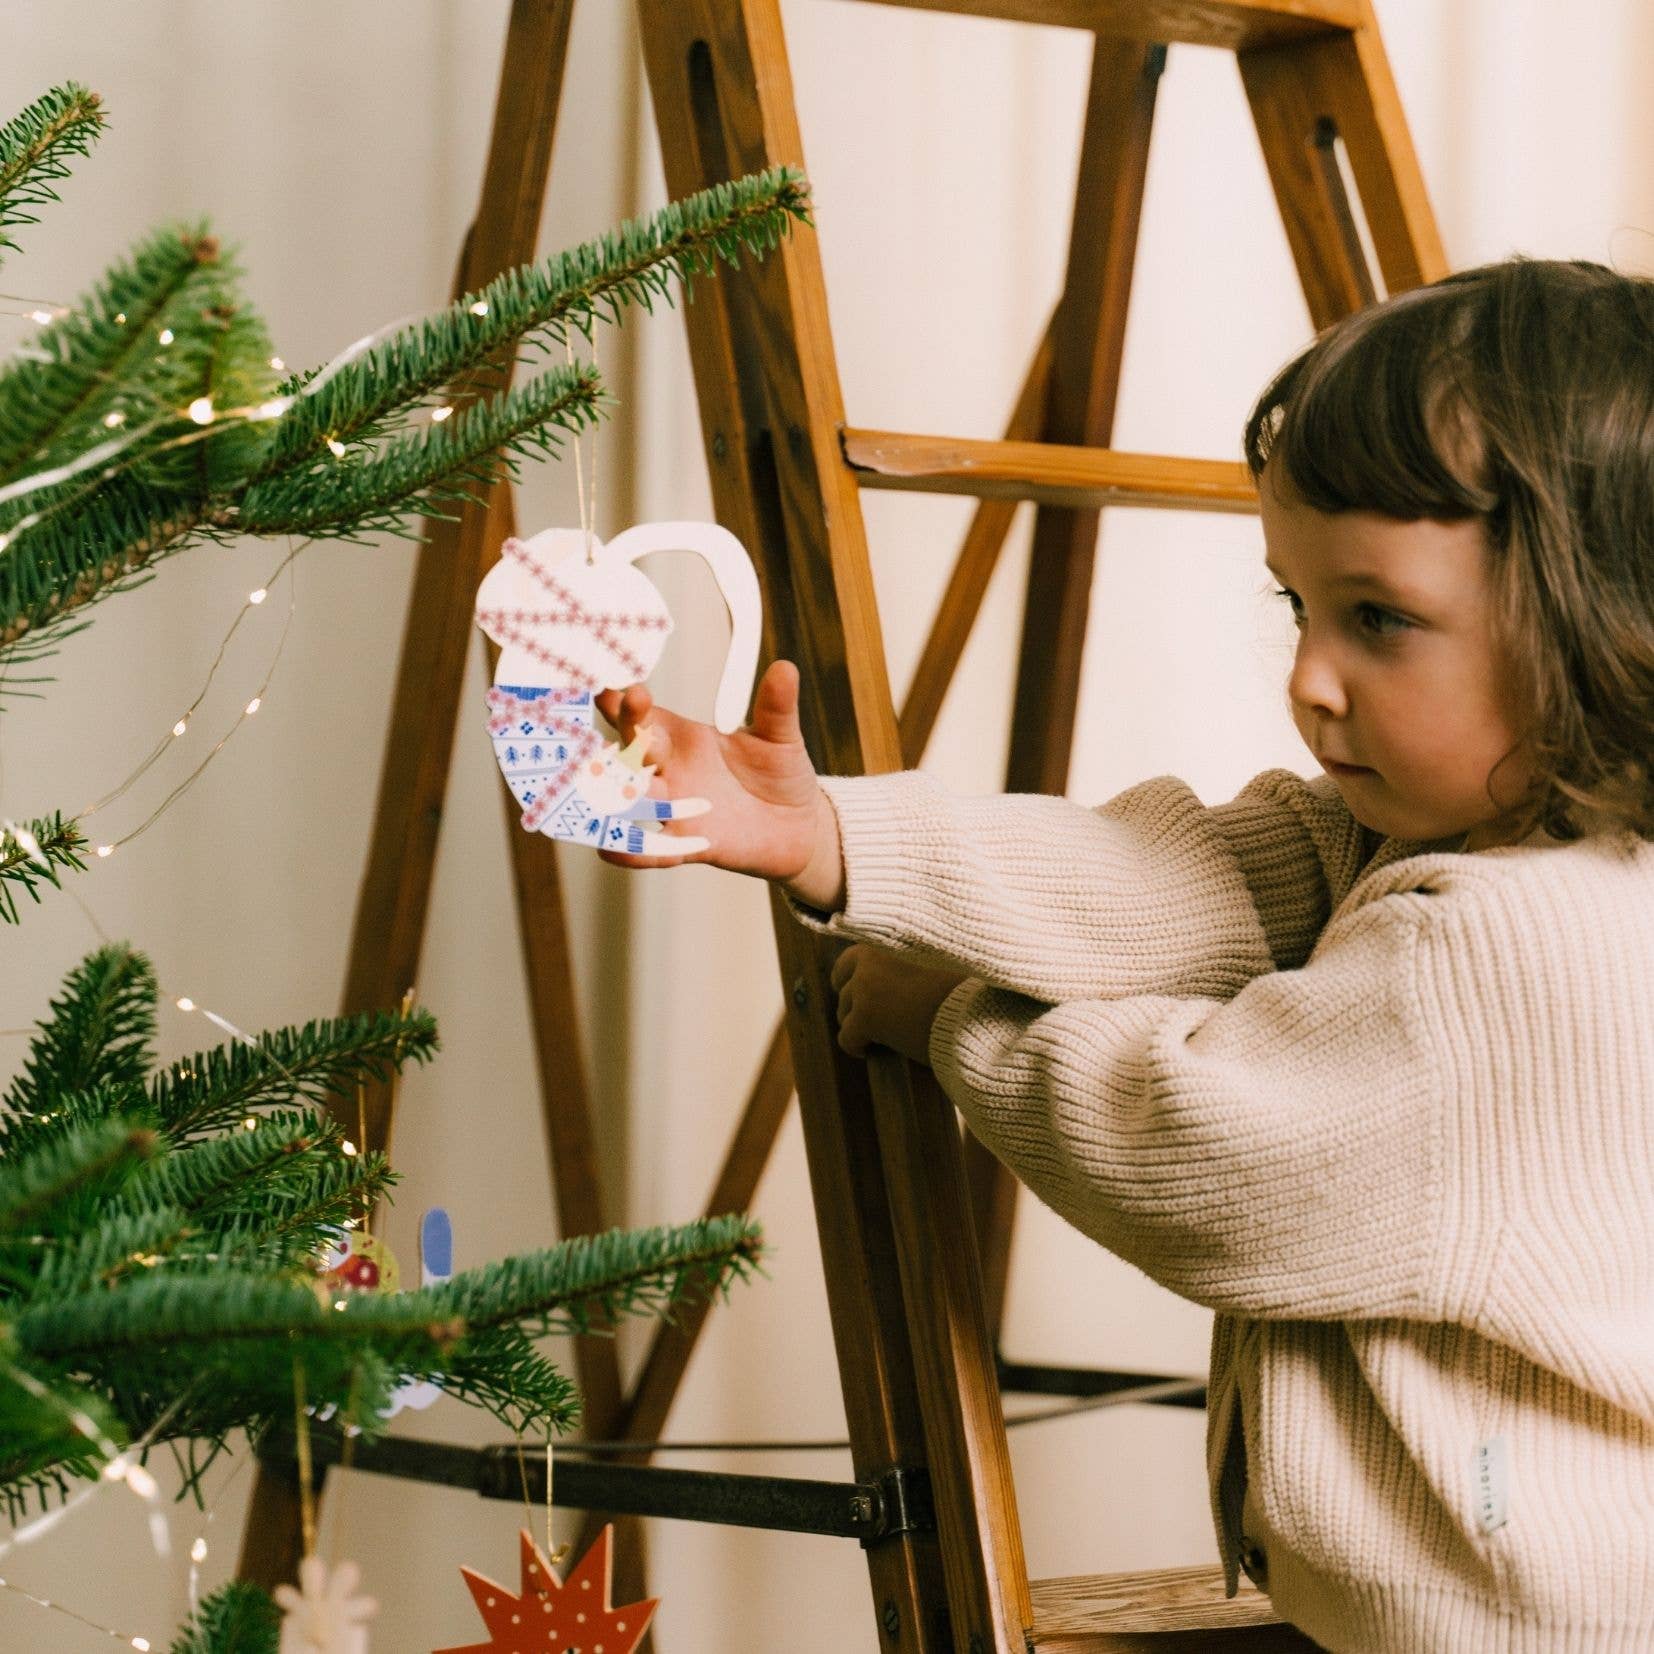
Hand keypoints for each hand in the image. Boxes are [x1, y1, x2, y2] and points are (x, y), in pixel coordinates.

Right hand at [595, 659, 844, 905]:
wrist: (796, 826)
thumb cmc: (780, 775)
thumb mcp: (780, 737)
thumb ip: (776, 706)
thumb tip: (786, 668)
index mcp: (683, 739)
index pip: (646, 717)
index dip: (627, 703)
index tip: (618, 686)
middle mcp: (669, 772)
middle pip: (632, 750)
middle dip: (625, 731)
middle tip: (617, 711)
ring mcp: (674, 808)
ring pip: (634, 797)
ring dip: (614, 788)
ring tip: (597, 778)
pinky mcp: (687, 844)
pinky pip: (652, 850)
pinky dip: (631, 852)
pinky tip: (611, 849)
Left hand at [830, 944, 965, 1064]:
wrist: (978, 1016)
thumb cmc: (970, 989)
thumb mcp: (943, 956)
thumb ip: (918, 954)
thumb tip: (902, 965)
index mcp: (890, 936)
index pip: (859, 952)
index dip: (864, 972)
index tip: (876, 989)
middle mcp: (872, 955)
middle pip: (841, 976)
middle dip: (852, 995)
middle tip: (871, 1013)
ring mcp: (865, 986)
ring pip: (843, 1009)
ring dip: (858, 1022)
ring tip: (882, 1034)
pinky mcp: (865, 1017)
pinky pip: (847, 1038)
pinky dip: (857, 1047)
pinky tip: (874, 1052)